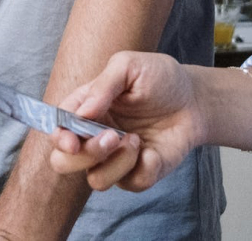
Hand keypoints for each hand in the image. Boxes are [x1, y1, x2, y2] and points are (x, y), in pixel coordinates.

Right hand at [47, 52, 204, 193]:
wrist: (194, 100)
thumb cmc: (160, 78)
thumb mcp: (130, 66)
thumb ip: (104, 85)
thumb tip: (82, 112)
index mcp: (84, 109)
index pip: (57, 129)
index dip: (58, 137)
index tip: (72, 140)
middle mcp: (93, 137)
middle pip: (64, 162)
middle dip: (85, 154)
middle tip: (112, 137)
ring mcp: (113, 158)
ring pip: (96, 180)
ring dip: (116, 162)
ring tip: (137, 140)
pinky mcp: (137, 173)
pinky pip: (130, 184)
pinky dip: (143, 168)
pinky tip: (153, 150)